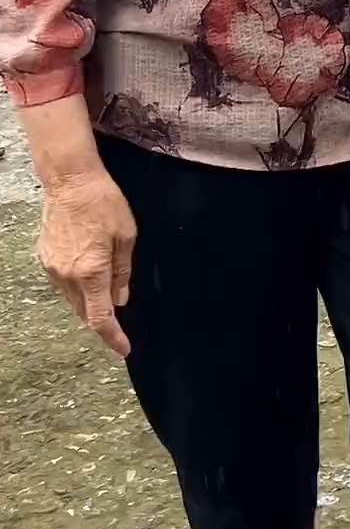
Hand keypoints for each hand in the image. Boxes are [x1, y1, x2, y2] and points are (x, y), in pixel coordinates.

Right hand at [37, 174, 136, 359]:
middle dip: (102, 320)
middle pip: (84, 312)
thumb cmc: (103, 202)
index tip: (123, 349)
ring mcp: (53, 267)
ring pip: (72, 300)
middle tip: (119, 322)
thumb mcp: (126, 235)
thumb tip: (121, 298)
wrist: (70, 180)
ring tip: (104, 293)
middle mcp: (68, 275)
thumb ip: (123, 271)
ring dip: (88, 303)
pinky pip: (62, 284)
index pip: (101, 318)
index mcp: (92, 271)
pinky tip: (87, 275)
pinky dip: (76, 288)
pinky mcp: (45, 258)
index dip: (112, 338)